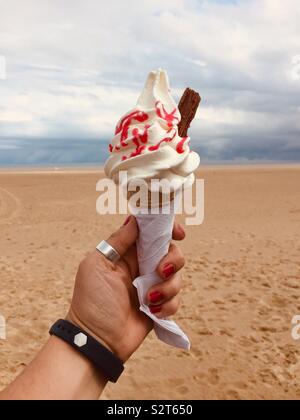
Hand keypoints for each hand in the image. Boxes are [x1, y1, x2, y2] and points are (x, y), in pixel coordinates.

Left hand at [67, 216, 185, 361]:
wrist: (96, 340)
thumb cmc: (92, 301)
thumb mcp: (98, 264)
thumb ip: (118, 240)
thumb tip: (135, 219)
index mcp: (126, 253)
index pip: (152, 233)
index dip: (168, 229)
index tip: (179, 233)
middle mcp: (141, 267)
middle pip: (171, 252)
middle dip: (172, 260)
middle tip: (160, 272)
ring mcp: (151, 287)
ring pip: (176, 277)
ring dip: (167, 288)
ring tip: (148, 300)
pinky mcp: (159, 307)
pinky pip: (176, 300)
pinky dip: (167, 306)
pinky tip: (151, 312)